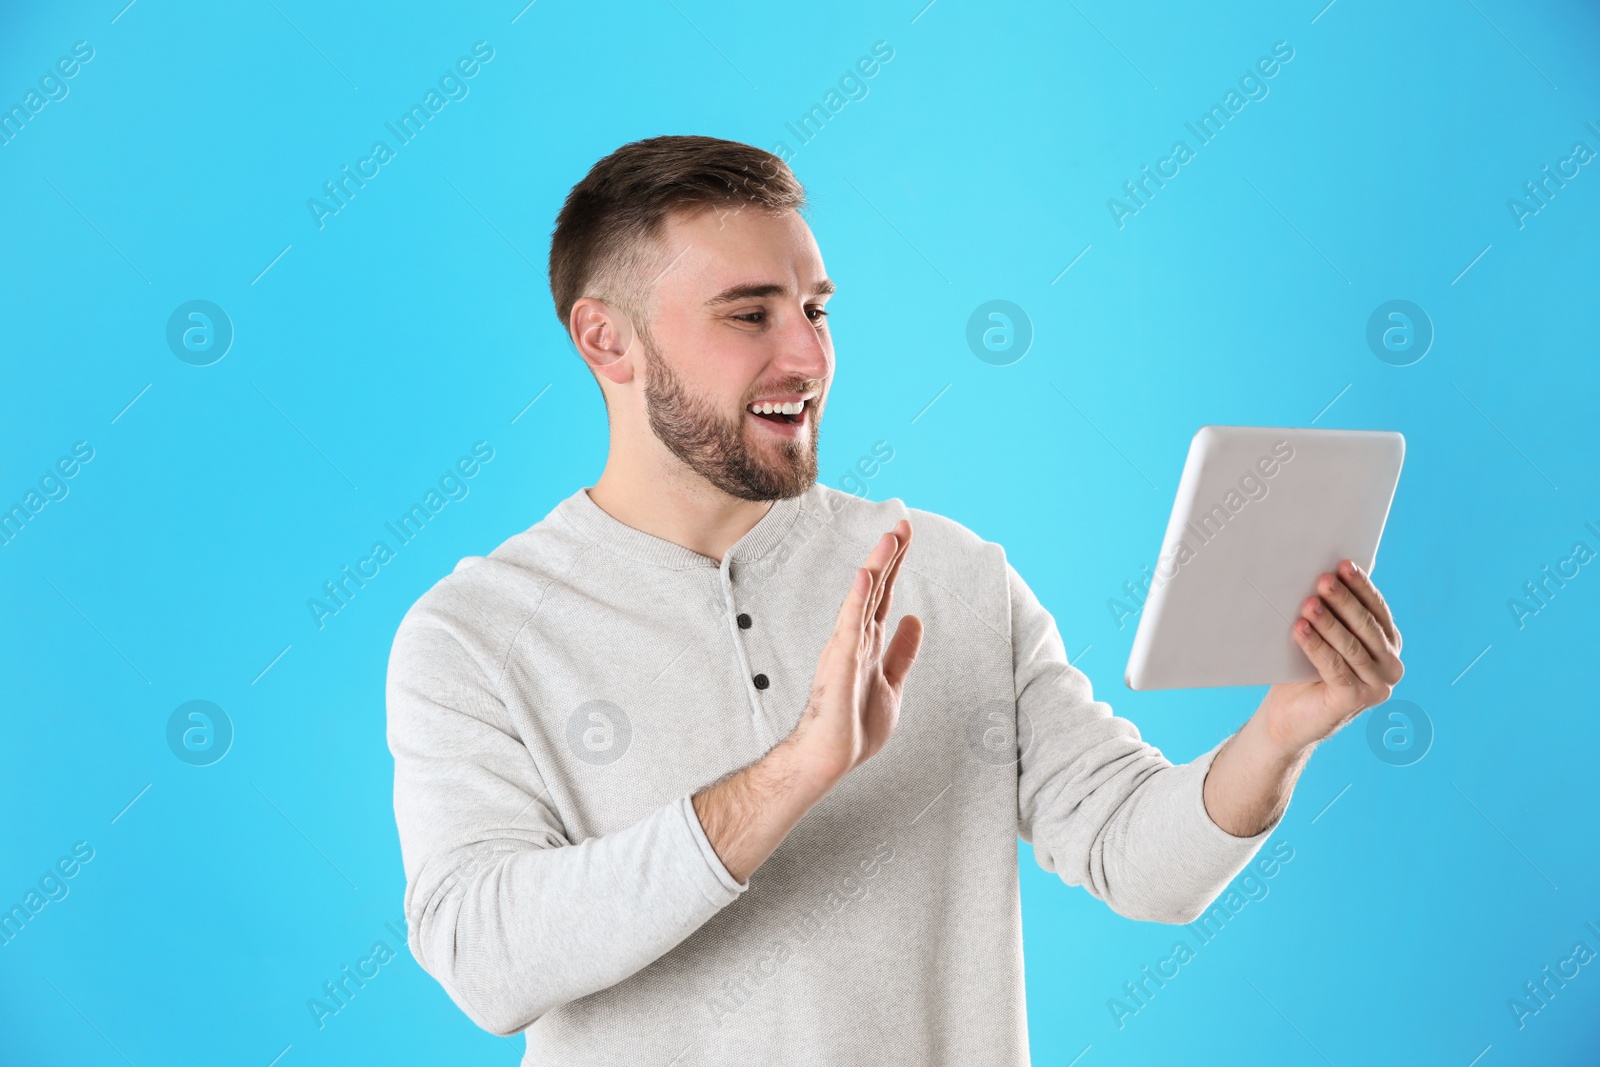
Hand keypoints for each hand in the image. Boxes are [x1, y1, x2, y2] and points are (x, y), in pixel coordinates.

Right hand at [784, 520, 924, 790]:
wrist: (829, 757)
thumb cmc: (854, 725)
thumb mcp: (891, 683)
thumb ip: (902, 651)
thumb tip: (915, 619)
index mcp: (868, 642)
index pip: (884, 595)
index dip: (896, 565)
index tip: (904, 535)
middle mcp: (855, 638)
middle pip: (876, 589)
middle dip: (890, 556)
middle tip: (903, 525)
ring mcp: (846, 648)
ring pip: (864, 599)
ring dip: (877, 567)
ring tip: (889, 538)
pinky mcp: (841, 661)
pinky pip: (851, 625)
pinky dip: (858, 600)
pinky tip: (865, 576)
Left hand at [1260, 558, 1404, 754]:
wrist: (1287, 716)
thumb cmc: (1304, 670)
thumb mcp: (1324, 637)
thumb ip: (1336, 611)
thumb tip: (1332, 570)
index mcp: (1388, 646)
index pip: (1377, 610)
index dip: (1361, 586)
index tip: (1343, 564)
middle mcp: (1390, 666)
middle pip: (1366, 626)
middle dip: (1343, 601)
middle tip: (1322, 580)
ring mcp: (1377, 686)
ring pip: (1350, 646)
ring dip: (1328, 622)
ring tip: (1307, 603)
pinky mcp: (1355, 700)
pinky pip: (1334, 666)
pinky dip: (1316, 646)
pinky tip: (1300, 629)